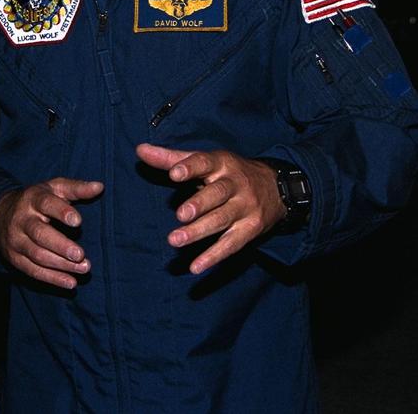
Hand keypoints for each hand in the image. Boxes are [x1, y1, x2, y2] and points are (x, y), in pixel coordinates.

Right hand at [0, 178, 103, 288]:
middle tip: (80, 254)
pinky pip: (33, 271)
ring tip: (84, 268)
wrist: (0, 215)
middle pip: (40, 234)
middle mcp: (22, 220)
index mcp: (33, 199)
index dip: (61, 212)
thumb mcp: (54, 188)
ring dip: (61, 264)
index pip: (46, 204)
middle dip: (61, 246)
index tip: (78, 222)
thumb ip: (76, 188)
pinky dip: (52, 278)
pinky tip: (71, 282)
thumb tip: (99, 186)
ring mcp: (16, 241)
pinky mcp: (15, 258)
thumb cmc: (36, 200)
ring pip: (37, 255)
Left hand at [135, 143, 285, 273]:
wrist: (277, 188)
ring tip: (175, 240)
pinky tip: (196, 267)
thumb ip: (172, 158)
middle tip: (180, 214)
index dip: (190, 168)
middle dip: (199, 204)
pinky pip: (231, 244)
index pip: (205, 163)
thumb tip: (140, 150)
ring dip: (199, 232)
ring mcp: (245, 208)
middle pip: (217, 193)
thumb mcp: (206, 161)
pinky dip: (214, 256)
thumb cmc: (230, 173)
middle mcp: (235, 184)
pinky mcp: (250, 229)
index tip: (174, 174)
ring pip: (222, 220)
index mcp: (222, 163)